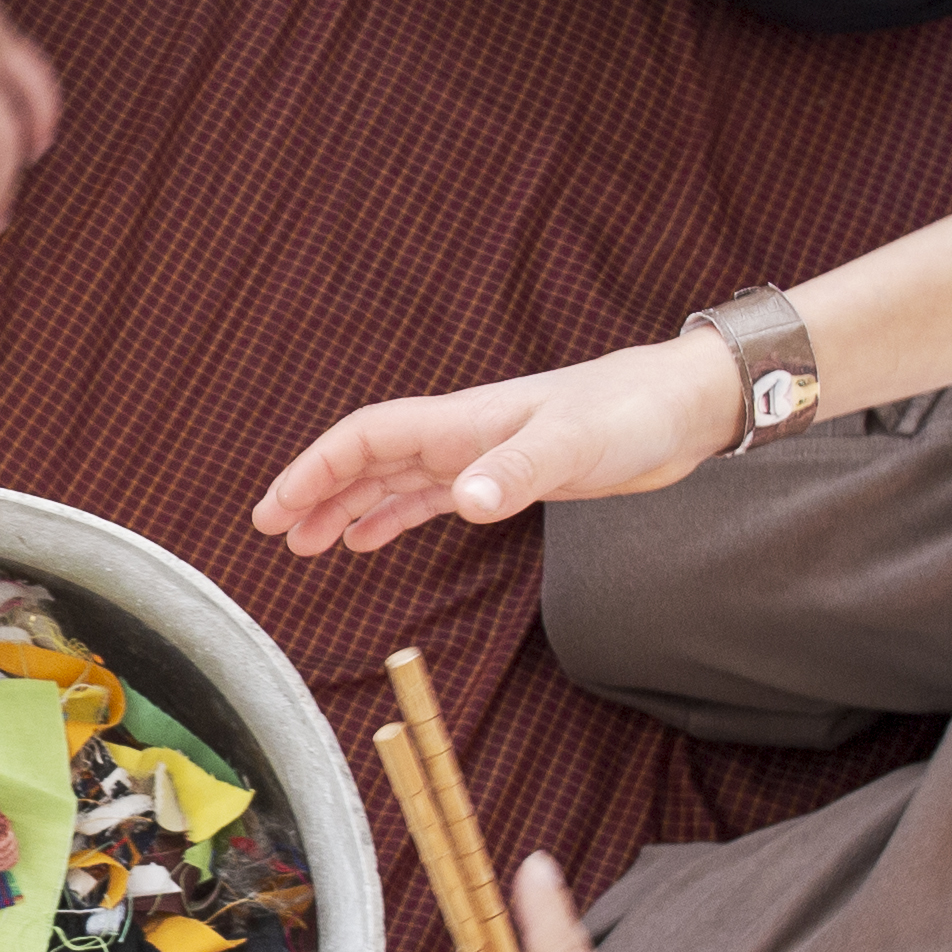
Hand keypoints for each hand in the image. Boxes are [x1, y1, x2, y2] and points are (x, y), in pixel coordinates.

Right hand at [250, 341, 742, 556]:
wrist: (681, 406)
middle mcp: (461, 436)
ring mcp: (481, 455)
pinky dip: (394, 516)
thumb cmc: (630, 414)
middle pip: (367, 460)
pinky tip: (370, 540)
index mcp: (463, 423)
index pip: (366, 440)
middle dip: (315, 491)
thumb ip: (516, 473)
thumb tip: (461, 501)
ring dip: (347, 508)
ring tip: (305, 545)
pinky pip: (430, 496)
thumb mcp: (573, 445)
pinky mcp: (508, 475)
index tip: (275, 510)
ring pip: (393, 480)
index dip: (315, 471)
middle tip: (271, 533)